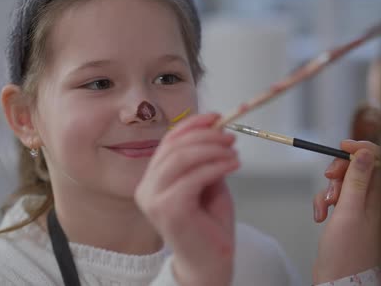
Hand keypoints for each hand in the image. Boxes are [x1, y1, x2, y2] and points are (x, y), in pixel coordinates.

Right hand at [135, 113, 238, 285]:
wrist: (209, 263)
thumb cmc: (208, 226)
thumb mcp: (207, 183)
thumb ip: (204, 159)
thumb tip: (215, 129)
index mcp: (151, 179)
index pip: (167, 142)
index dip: (191, 125)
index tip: (215, 117)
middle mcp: (146, 188)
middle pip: (174, 147)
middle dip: (205, 136)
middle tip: (230, 137)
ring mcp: (154, 199)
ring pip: (182, 159)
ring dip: (213, 150)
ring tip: (234, 153)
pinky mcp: (168, 209)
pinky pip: (194, 177)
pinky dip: (217, 166)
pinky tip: (233, 165)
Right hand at [312, 140, 380, 283]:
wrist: (337, 278)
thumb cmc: (347, 252)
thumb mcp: (350, 210)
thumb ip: (358, 180)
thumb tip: (366, 152)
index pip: (380, 160)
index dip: (363, 149)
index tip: (343, 146)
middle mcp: (376, 201)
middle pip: (359, 168)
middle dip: (340, 170)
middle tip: (329, 176)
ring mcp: (362, 208)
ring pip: (345, 182)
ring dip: (330, 189)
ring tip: (326, 205)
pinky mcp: (349, 215)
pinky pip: (336, 197)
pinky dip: (324, 202)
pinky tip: (321, 216)